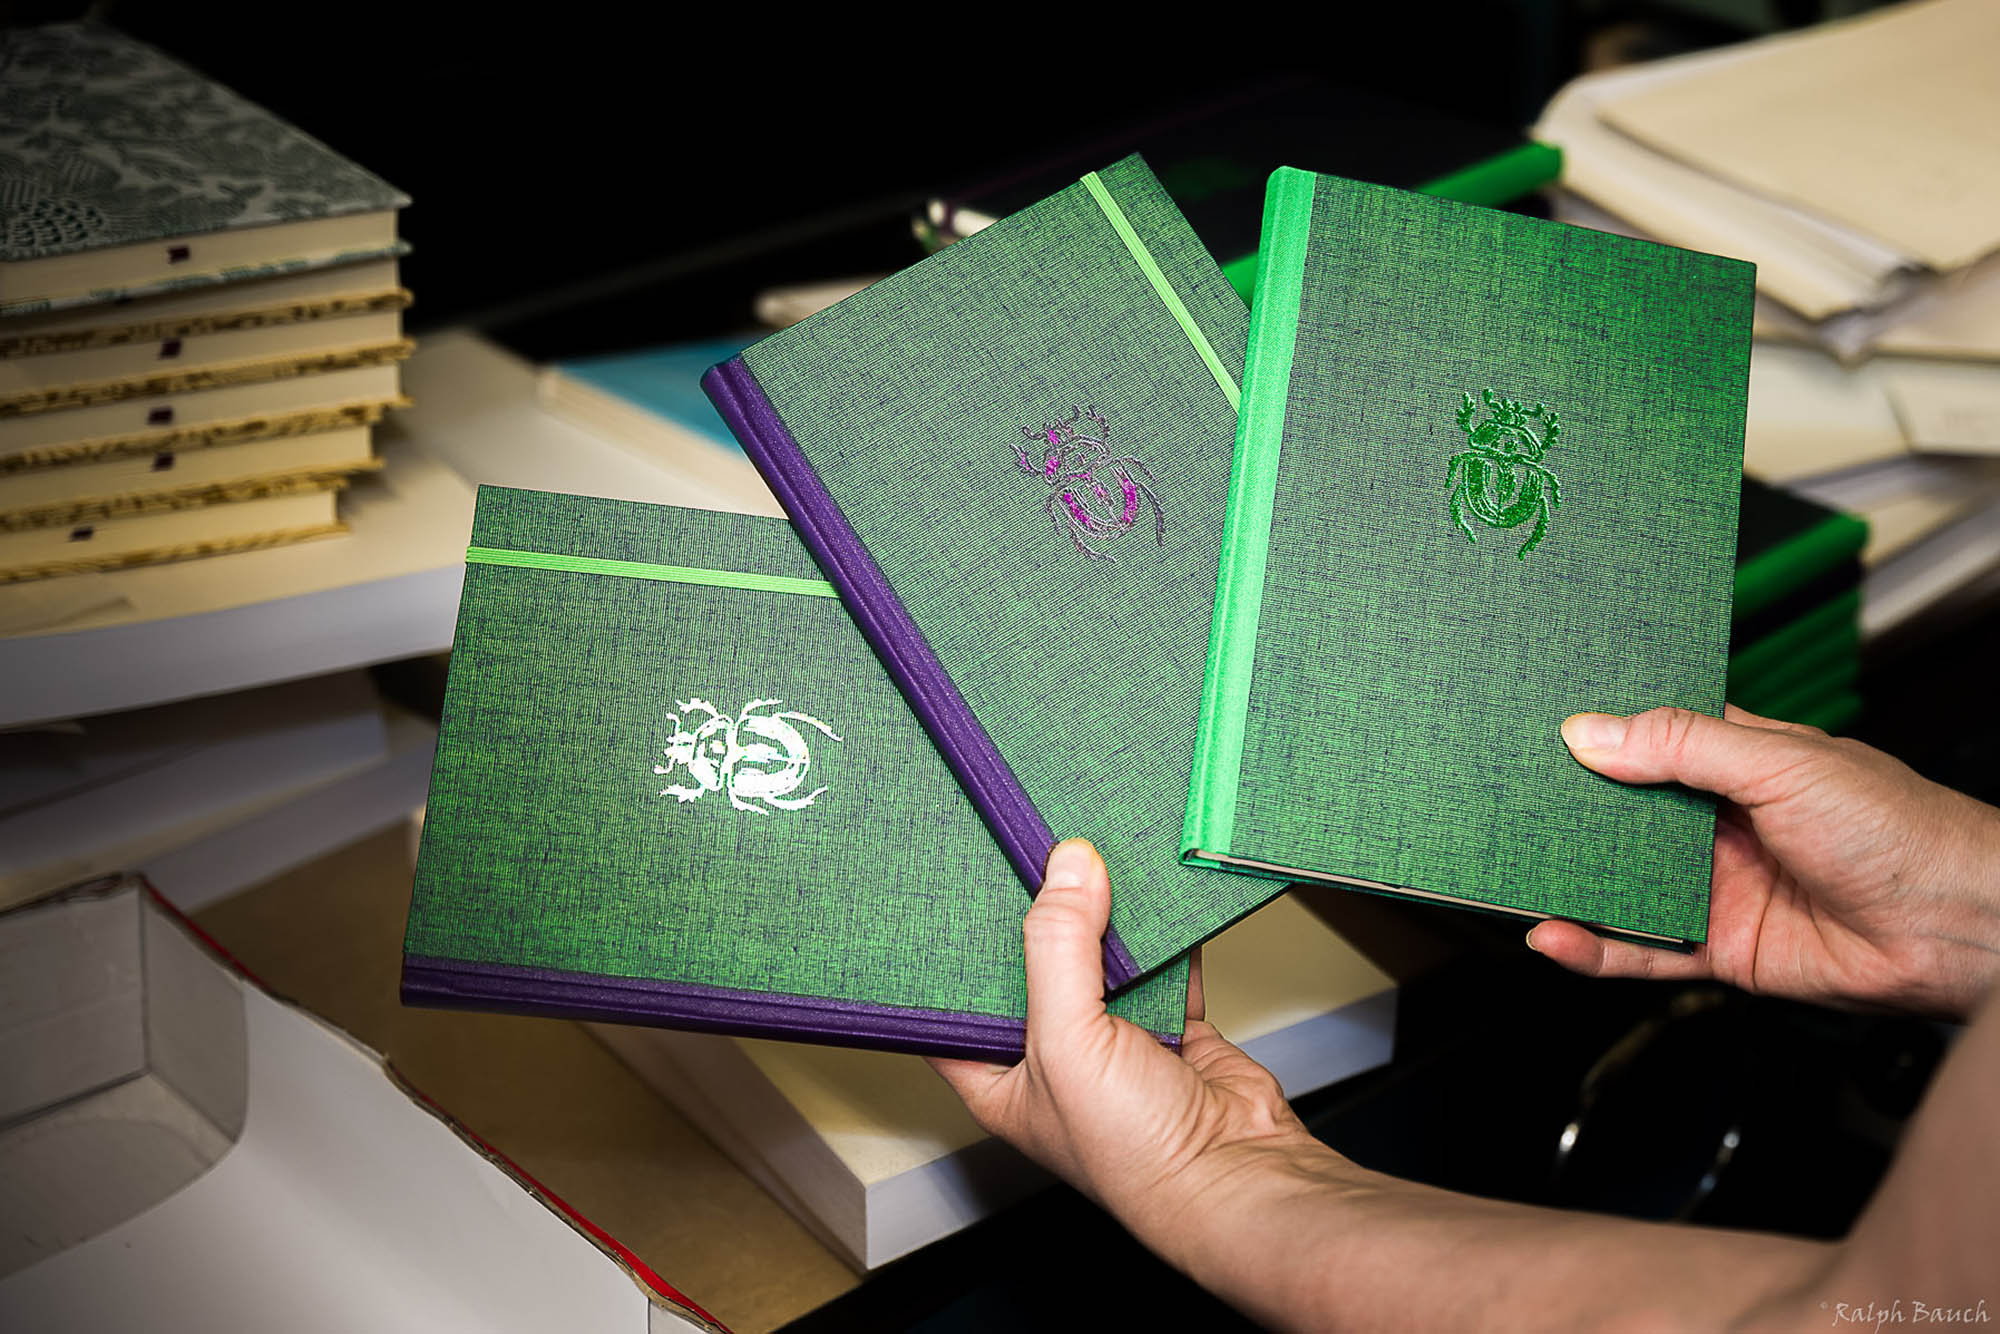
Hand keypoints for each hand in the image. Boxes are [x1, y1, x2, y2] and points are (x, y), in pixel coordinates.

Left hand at [927, 838, 1314, 1238]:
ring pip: (1099, 958)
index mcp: (999, 1076)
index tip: (953, 889)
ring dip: (1103, 915)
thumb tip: (1066, 869)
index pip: (955, 1004)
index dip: (950, 953)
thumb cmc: (1135, 1155)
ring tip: (1091, 859)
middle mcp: (1052, 1057)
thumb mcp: (1067, 1042)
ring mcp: (1114, 1041)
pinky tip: (1153, 895)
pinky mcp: (1171, 1025)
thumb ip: (1059, 948)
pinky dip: (1162, 933)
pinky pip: (1160, 964)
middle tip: (1030, 854)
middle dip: (1038, 917)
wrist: (1240, 1176)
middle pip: (1032, 967)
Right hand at [1533, 705, 1999, 1019]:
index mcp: (1736, 759)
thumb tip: (1591, 732)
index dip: (1595, 733)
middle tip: (1498, 798)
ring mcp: (1716, 887)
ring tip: (1509, 868)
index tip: (1534, 726)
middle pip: (1621, 814)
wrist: (1957, 927)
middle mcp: (1719, 822)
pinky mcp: (1719, 950)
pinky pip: (1643, 952)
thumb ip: (1682, 746)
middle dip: (1565, 809)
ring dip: (1568, 880)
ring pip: (1621, 884)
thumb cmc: (1899, 829)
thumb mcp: (1780, 762)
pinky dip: (1595, 948)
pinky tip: (1555, 936)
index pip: (1648, 738)